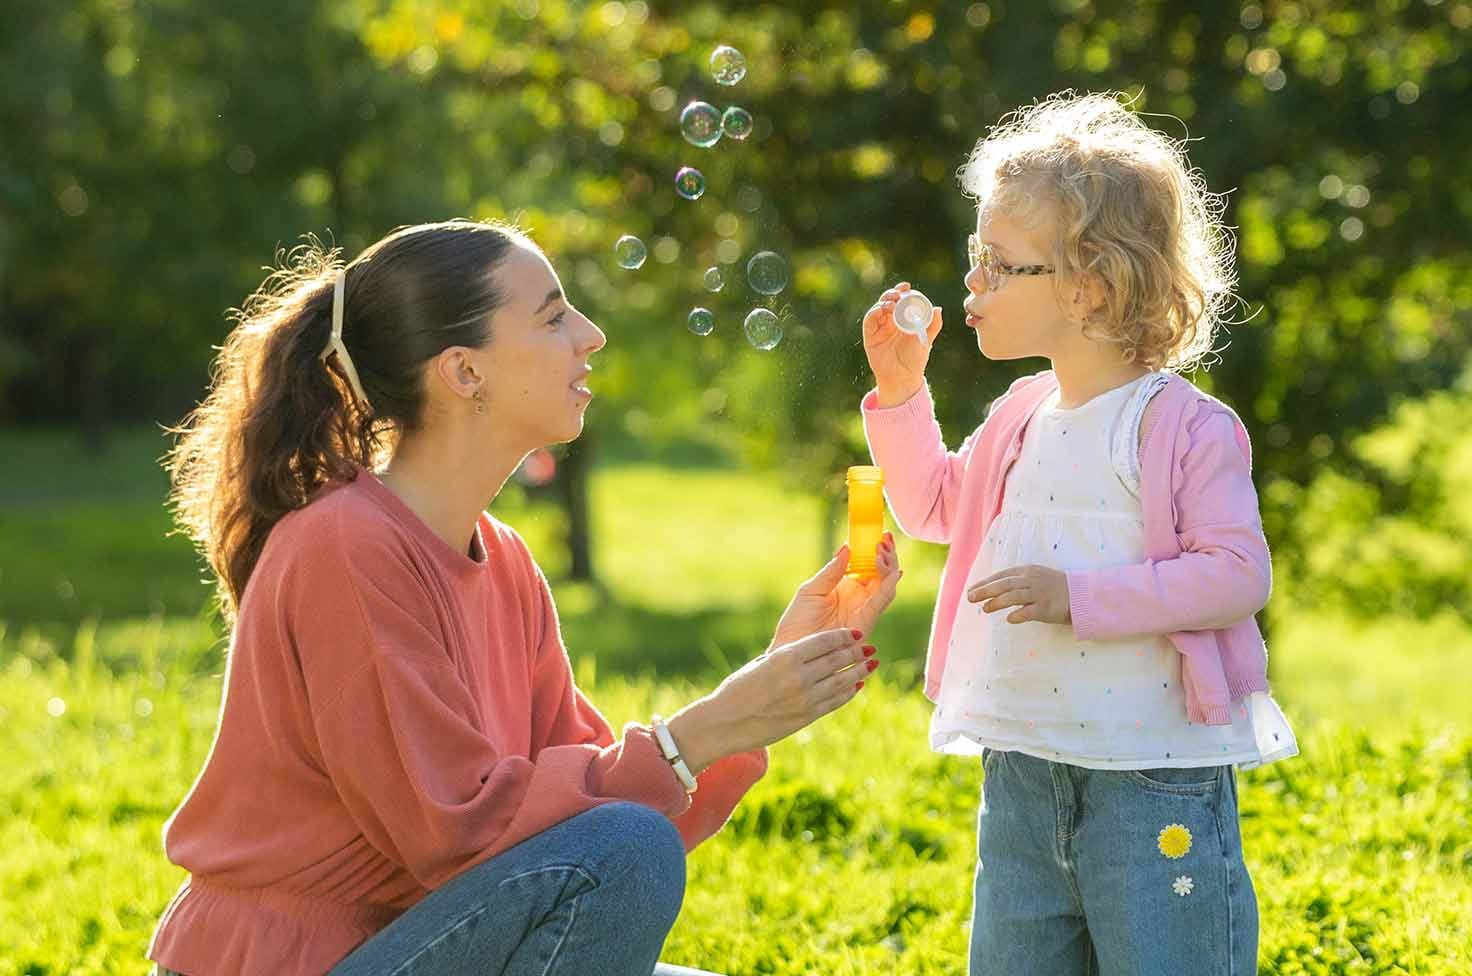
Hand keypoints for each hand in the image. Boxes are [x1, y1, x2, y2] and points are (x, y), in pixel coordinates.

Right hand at [713, 628, 875, 754]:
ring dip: (859, 671)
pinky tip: (856, 685)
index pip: (825, 641)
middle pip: (837, 659)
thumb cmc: (738, 689)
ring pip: (841, 681)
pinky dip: (848, 692)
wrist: (725, 723)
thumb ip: (788, 657)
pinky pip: (835, 701)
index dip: (844, 636)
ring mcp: (805, 698)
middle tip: (869, 647)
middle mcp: (799, 676)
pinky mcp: (807, 716)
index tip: (856, 633)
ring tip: (871, 664)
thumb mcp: (762, 663)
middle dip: (856, 652)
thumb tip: (813, 651)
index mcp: (786, 656)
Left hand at [769, 533, 901, 650]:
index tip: (879, 533)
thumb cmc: (797, 623)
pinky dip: (889, 586)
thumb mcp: (811, 590)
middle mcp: (859, 599)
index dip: (876, 549)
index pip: (868, 565)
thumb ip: (831, 571)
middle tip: (885, 539)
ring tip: (883, 551)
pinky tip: (891, 573)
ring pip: (887, 586)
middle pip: (882, 574)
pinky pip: (881, 602)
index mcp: (846, 588)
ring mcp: (864, 611)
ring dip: (889, 567)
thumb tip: (847, 547)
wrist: (792, 651)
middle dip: (888, 555)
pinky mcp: (865, 623)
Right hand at [862, 281, 942, 406]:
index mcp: (902, 321)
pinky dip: (874, 312)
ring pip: (877, 308)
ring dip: (883, 302)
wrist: (904, 377)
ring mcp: (879, 329)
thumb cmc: (915, 359)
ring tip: (892, 303)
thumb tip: (938, 308)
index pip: (900, 301)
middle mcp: (889, 323)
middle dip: (892, 294)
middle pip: (887, 302)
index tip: (907, 286)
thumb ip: (933, 325)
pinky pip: (869, 321)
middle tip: (899, 293)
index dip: (902, 292)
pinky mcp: (870, 337)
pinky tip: (881, 310)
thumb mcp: (926, 339)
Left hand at [966, 564, 1071, 624]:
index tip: (971, 590)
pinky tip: (1009, 619)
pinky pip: (1030, 611)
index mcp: (1027, 571)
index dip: (985, 583)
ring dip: (998, 602)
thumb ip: (1015, 581)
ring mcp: (1040, 593)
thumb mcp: (1034, 577)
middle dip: (986, 590)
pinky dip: (1018, 615)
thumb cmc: (1052, 587)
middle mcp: (1032, 580)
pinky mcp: (1047, 607)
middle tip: (970, 598)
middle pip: (1005, 584)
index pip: (1002, 576)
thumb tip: (990, 589)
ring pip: (1015, 596)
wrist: (1080, 595)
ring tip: (985, 609)